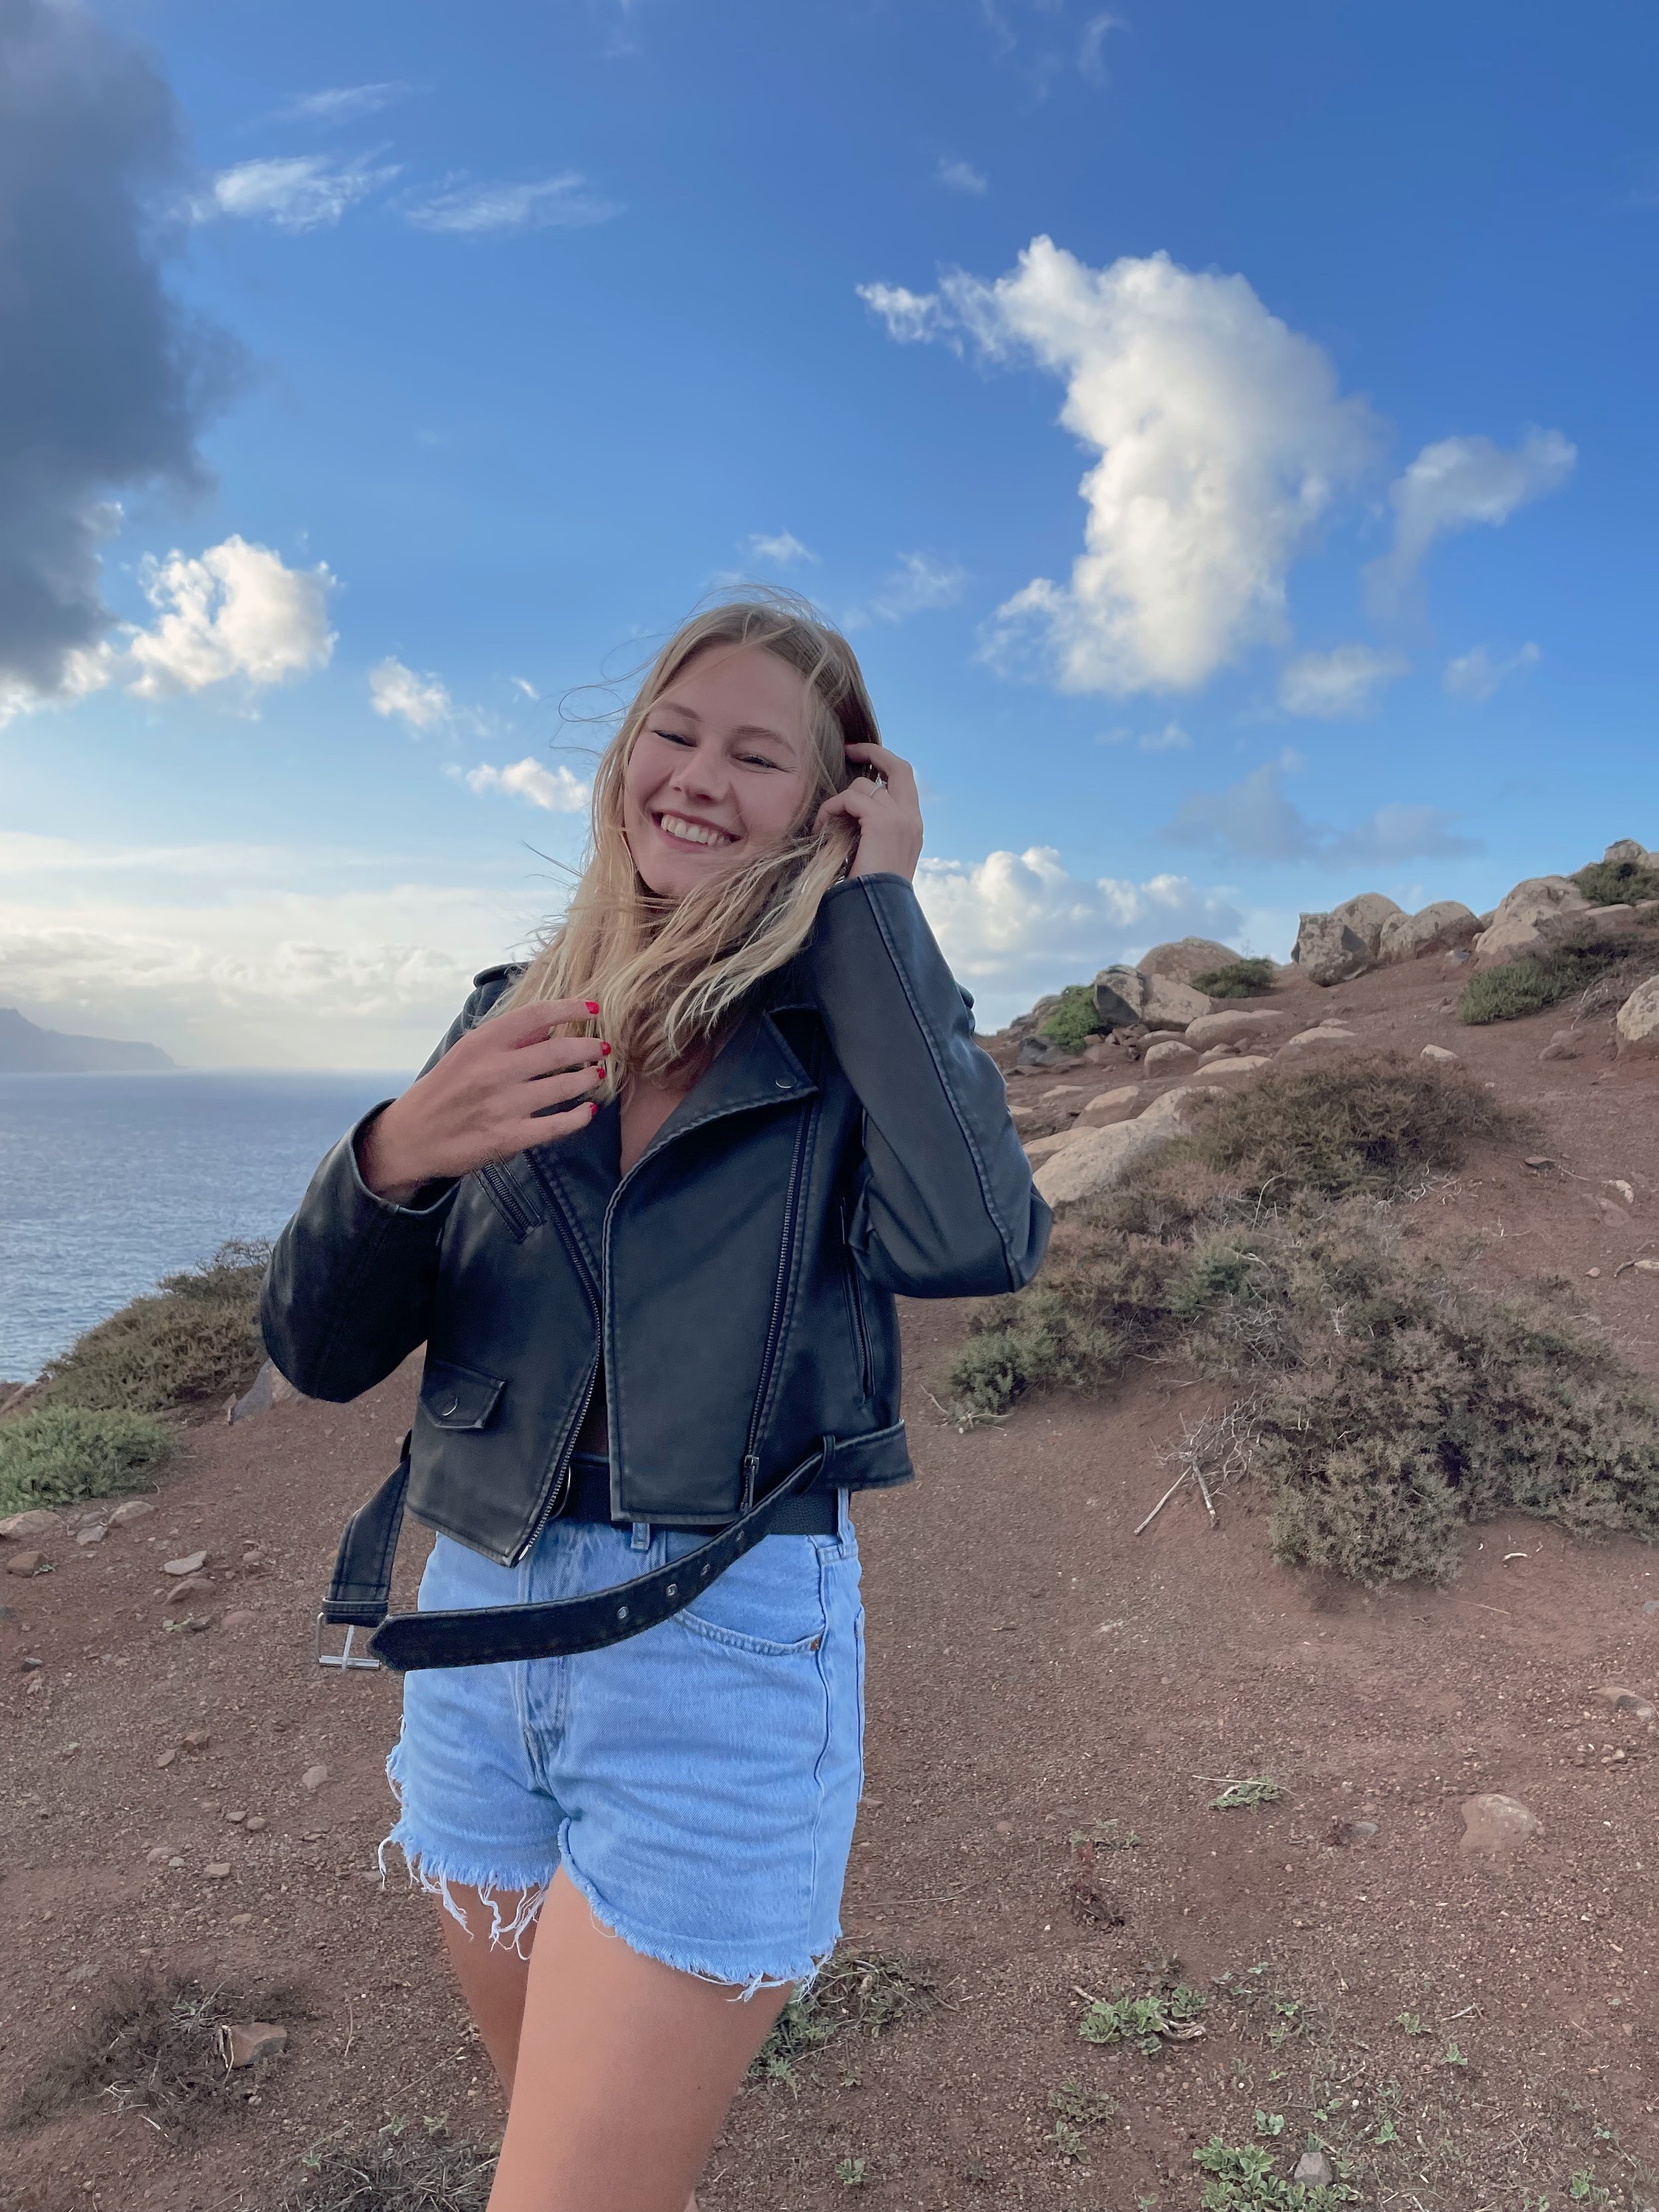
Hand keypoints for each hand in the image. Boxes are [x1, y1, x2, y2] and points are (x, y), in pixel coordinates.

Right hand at [358, 998, 607, 1201]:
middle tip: (602, 1048)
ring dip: (588, 1078)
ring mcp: (502, 1105)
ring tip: (596, 1074)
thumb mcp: (466, 1054)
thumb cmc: (443, 1091)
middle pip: (558, 1051)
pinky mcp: (508, 1137)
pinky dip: (579, 1117)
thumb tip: (549, 1025)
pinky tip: (589, 1111)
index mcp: (482, 1043)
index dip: (569, 1008)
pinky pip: (557, 1125)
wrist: (410, 1138)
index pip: (535, 1015)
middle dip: (588, 1047)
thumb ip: (507, 1040)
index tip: (592, 1009)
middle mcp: (493, 1070)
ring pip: (563, 1087)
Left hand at [814, 742, 922, 881]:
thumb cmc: (869, 892)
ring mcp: (900, 818)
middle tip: (848, 749)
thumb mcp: (875, 856)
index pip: (905, 780)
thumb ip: (871, 831)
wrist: (877, 912)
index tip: (861, 757)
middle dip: (873, 751)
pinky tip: (821, 829)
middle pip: (899, 766)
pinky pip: (850, 799)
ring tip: (824, 823)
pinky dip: (831, 809)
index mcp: (913, 826)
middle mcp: (912, 818)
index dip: (884, 763)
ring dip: (838, 800)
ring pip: (863, 785)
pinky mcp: (882, 822)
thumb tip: (849, 813)